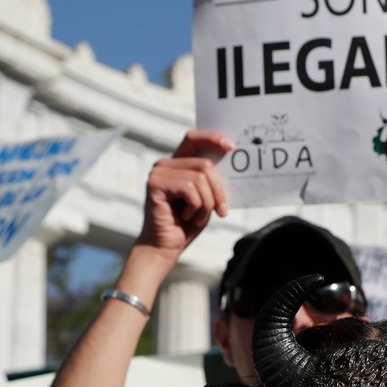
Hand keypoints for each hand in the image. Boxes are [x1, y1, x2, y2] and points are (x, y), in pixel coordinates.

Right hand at [136, 130, 232, 259]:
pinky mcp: (154, 184)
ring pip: (199, 178)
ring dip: (206, 203)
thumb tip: (229, 159)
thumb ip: (210, 180)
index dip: (212, 138)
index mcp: (177, 164)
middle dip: (218, 190)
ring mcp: (158, 172)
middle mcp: (165, 164)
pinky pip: (189, 188)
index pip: (194, 138)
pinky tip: (187, 216)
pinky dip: (196, 206)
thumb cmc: (186, 224)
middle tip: (221, 210)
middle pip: (204, 164)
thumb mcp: (205, 198)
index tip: (231, 147)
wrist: (166, 248)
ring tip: (197, 217)